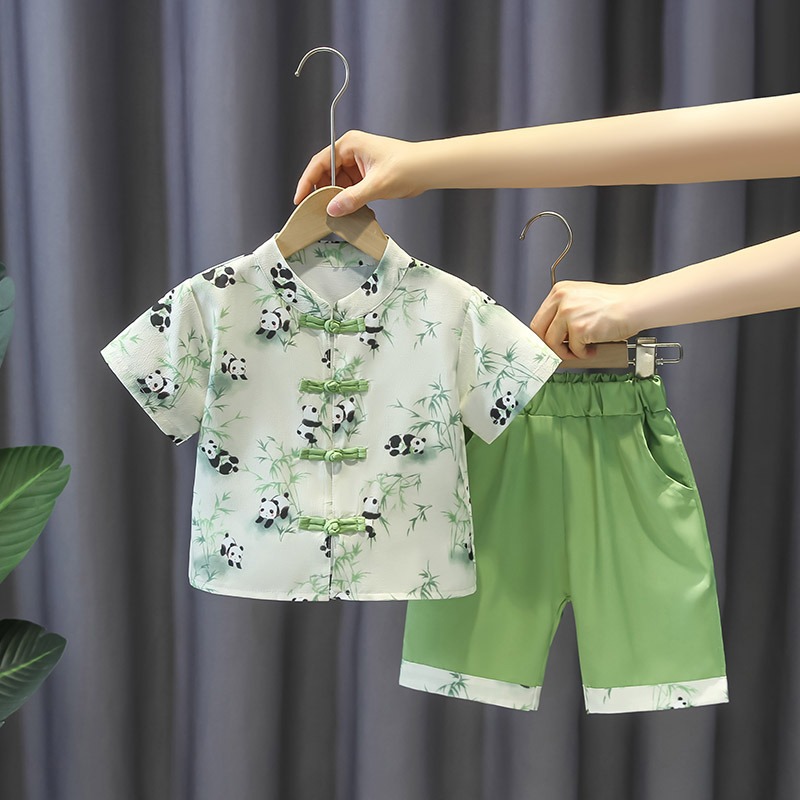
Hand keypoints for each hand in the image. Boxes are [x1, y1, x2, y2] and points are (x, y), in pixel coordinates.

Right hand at [294, 131, 424, 215]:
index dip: (307, 181)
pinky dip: (348, 201)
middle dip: (322, 192)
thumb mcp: (376, 185)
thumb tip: (332, 209)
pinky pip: (350, 189)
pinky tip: (350, 211)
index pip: (319, 163)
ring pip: (338, 184)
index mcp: (349, 145)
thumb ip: (352, 198)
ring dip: (336, 199)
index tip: (300, 199)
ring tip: (336, 213)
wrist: (428, 169)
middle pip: (326, 174)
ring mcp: (359, 164)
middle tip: (317, 211)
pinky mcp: (366, 175)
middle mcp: (351, 152)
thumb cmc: (407, 166)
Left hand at [530, 280, 639, 359]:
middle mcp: (561, 300)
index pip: (539, 318)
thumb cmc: (614, 303)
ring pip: (552, 343)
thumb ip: (564, 311)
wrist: (634, 305)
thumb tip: (553, 333)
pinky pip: (573, 349)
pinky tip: (592, 349)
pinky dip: (583, 354)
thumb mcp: (581, 298)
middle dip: (549, 345)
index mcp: (559, 290)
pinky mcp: (579, 328)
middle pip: (539, 330)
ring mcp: (568, 314)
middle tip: (560, 350)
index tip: (548, 343)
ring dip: (565, 352)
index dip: (543, 334)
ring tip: (579, 350)